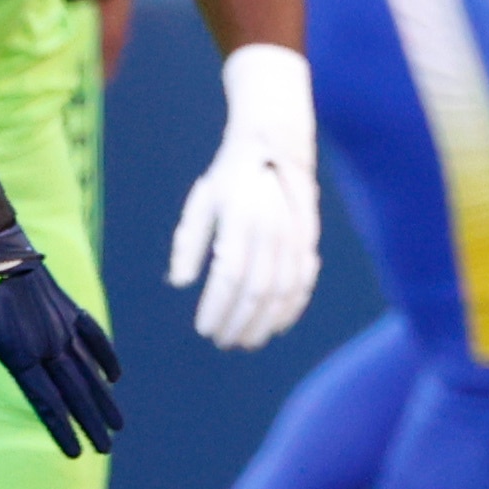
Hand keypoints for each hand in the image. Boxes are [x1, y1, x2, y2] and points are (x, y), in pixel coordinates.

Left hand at [0, 225, 124, 455]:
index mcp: (21, 354)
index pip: (47, 402)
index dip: (61, 429)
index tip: (76, 453)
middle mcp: (48, 343)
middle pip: (75, 392)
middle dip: (91, 423)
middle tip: (106, 448)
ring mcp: (61, 326)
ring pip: (88, 370)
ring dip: (104, 398)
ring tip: (119, 423)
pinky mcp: (67, 309)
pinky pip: (93, 336)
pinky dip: (105, 356)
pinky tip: (114, 376)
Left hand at [169, 43, 321, 350]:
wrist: (276, 146)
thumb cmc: (230, 177)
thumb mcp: (202, 201)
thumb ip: (189, 242)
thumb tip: (179, 283)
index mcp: (241, 218)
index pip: (229, 275)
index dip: (217, 306)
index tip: (204, 328)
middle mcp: (272, 228)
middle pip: (258, 290)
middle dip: (239, 322)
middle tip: (223, 341)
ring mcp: (295, 236)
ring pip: (283, 291)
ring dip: (265, 322)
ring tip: (247, 340)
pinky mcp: (309, 240)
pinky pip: (305, 281)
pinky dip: (292, 308)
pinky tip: (277, 325)